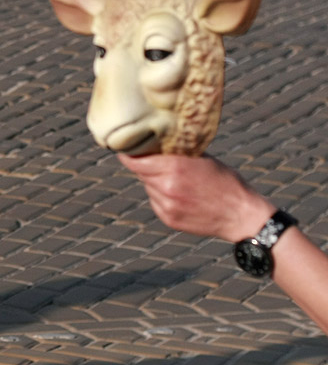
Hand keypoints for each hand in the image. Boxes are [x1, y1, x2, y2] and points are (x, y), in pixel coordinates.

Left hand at [118, 153, 273, 242]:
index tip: (124, 149)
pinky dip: (162, 197)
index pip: (135, 161)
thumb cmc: (226, 182)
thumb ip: (179, 154)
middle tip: (152, 160)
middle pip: (141, 173)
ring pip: (149, 188)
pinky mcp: (168, 219)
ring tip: (177, 181)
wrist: (241, 215)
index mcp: (174, 168)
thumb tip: (159, 146)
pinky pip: (156, 202)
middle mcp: (166, 187)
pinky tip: (181, 196)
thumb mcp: (204, 160)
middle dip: (145, 166)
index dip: (128, 154)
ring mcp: (166, 206)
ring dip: (155, 182)